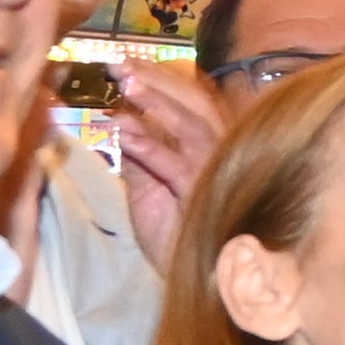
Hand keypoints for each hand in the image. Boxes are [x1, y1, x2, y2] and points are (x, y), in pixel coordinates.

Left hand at [102, 63, 221, 269]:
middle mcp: (223, 152)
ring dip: (158, 101)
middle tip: (120, 61)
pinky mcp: (203, 197)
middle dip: (158, 78)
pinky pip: (175, 165)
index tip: (128, 60)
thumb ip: (140, 159)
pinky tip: (123, 131)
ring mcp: (217, 172)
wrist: (198, 284)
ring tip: (125, 82)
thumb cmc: (176, 239)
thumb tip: (121, 124)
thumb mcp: (149, 191)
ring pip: (192, 125)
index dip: (163, 77)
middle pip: (197, 102)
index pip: (192, 100)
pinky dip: (149, 145)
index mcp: (213, 147)